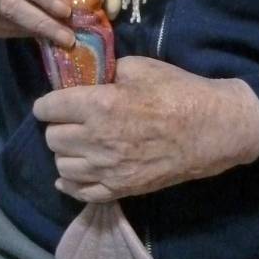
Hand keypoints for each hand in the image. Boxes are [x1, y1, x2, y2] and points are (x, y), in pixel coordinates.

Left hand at [32, 56, 258, 201]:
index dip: (48, 103)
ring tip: (80, 142)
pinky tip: (77, 170)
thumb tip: (88, 77)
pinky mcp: (120, 189)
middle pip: (51, 138)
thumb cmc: (178, 92)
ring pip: (61, 165)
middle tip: (72, 119)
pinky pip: (79, 191)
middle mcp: (96, 140)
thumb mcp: (141, 67)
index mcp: (98, 105)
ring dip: (66, 152)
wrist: (211, 129)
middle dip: (58, 126)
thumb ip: (107, 72)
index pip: (48, 108)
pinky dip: (72, 181)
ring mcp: (107, 169)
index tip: (55, 101)